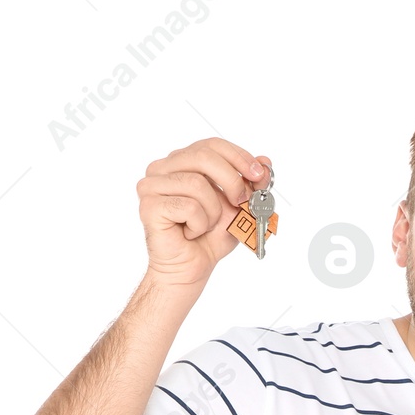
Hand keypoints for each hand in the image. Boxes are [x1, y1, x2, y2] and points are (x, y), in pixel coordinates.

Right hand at [137, 137, 272, 289]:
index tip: (259, 174)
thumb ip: (251, 183)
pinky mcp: (149, 206)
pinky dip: (199, 224)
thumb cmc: (210, 237)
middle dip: (232, 180)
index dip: (239, 156)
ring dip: (214, 211)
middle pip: (204, 156)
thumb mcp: (239, 206)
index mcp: (181, 162)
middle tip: (241, 202)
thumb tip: (265, 161)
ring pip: (197, 183)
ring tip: (206, 225)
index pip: (211, 144)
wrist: (191, 269)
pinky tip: (191, 233)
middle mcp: (162, 168)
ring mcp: (151, 186)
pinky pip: (188, 206)